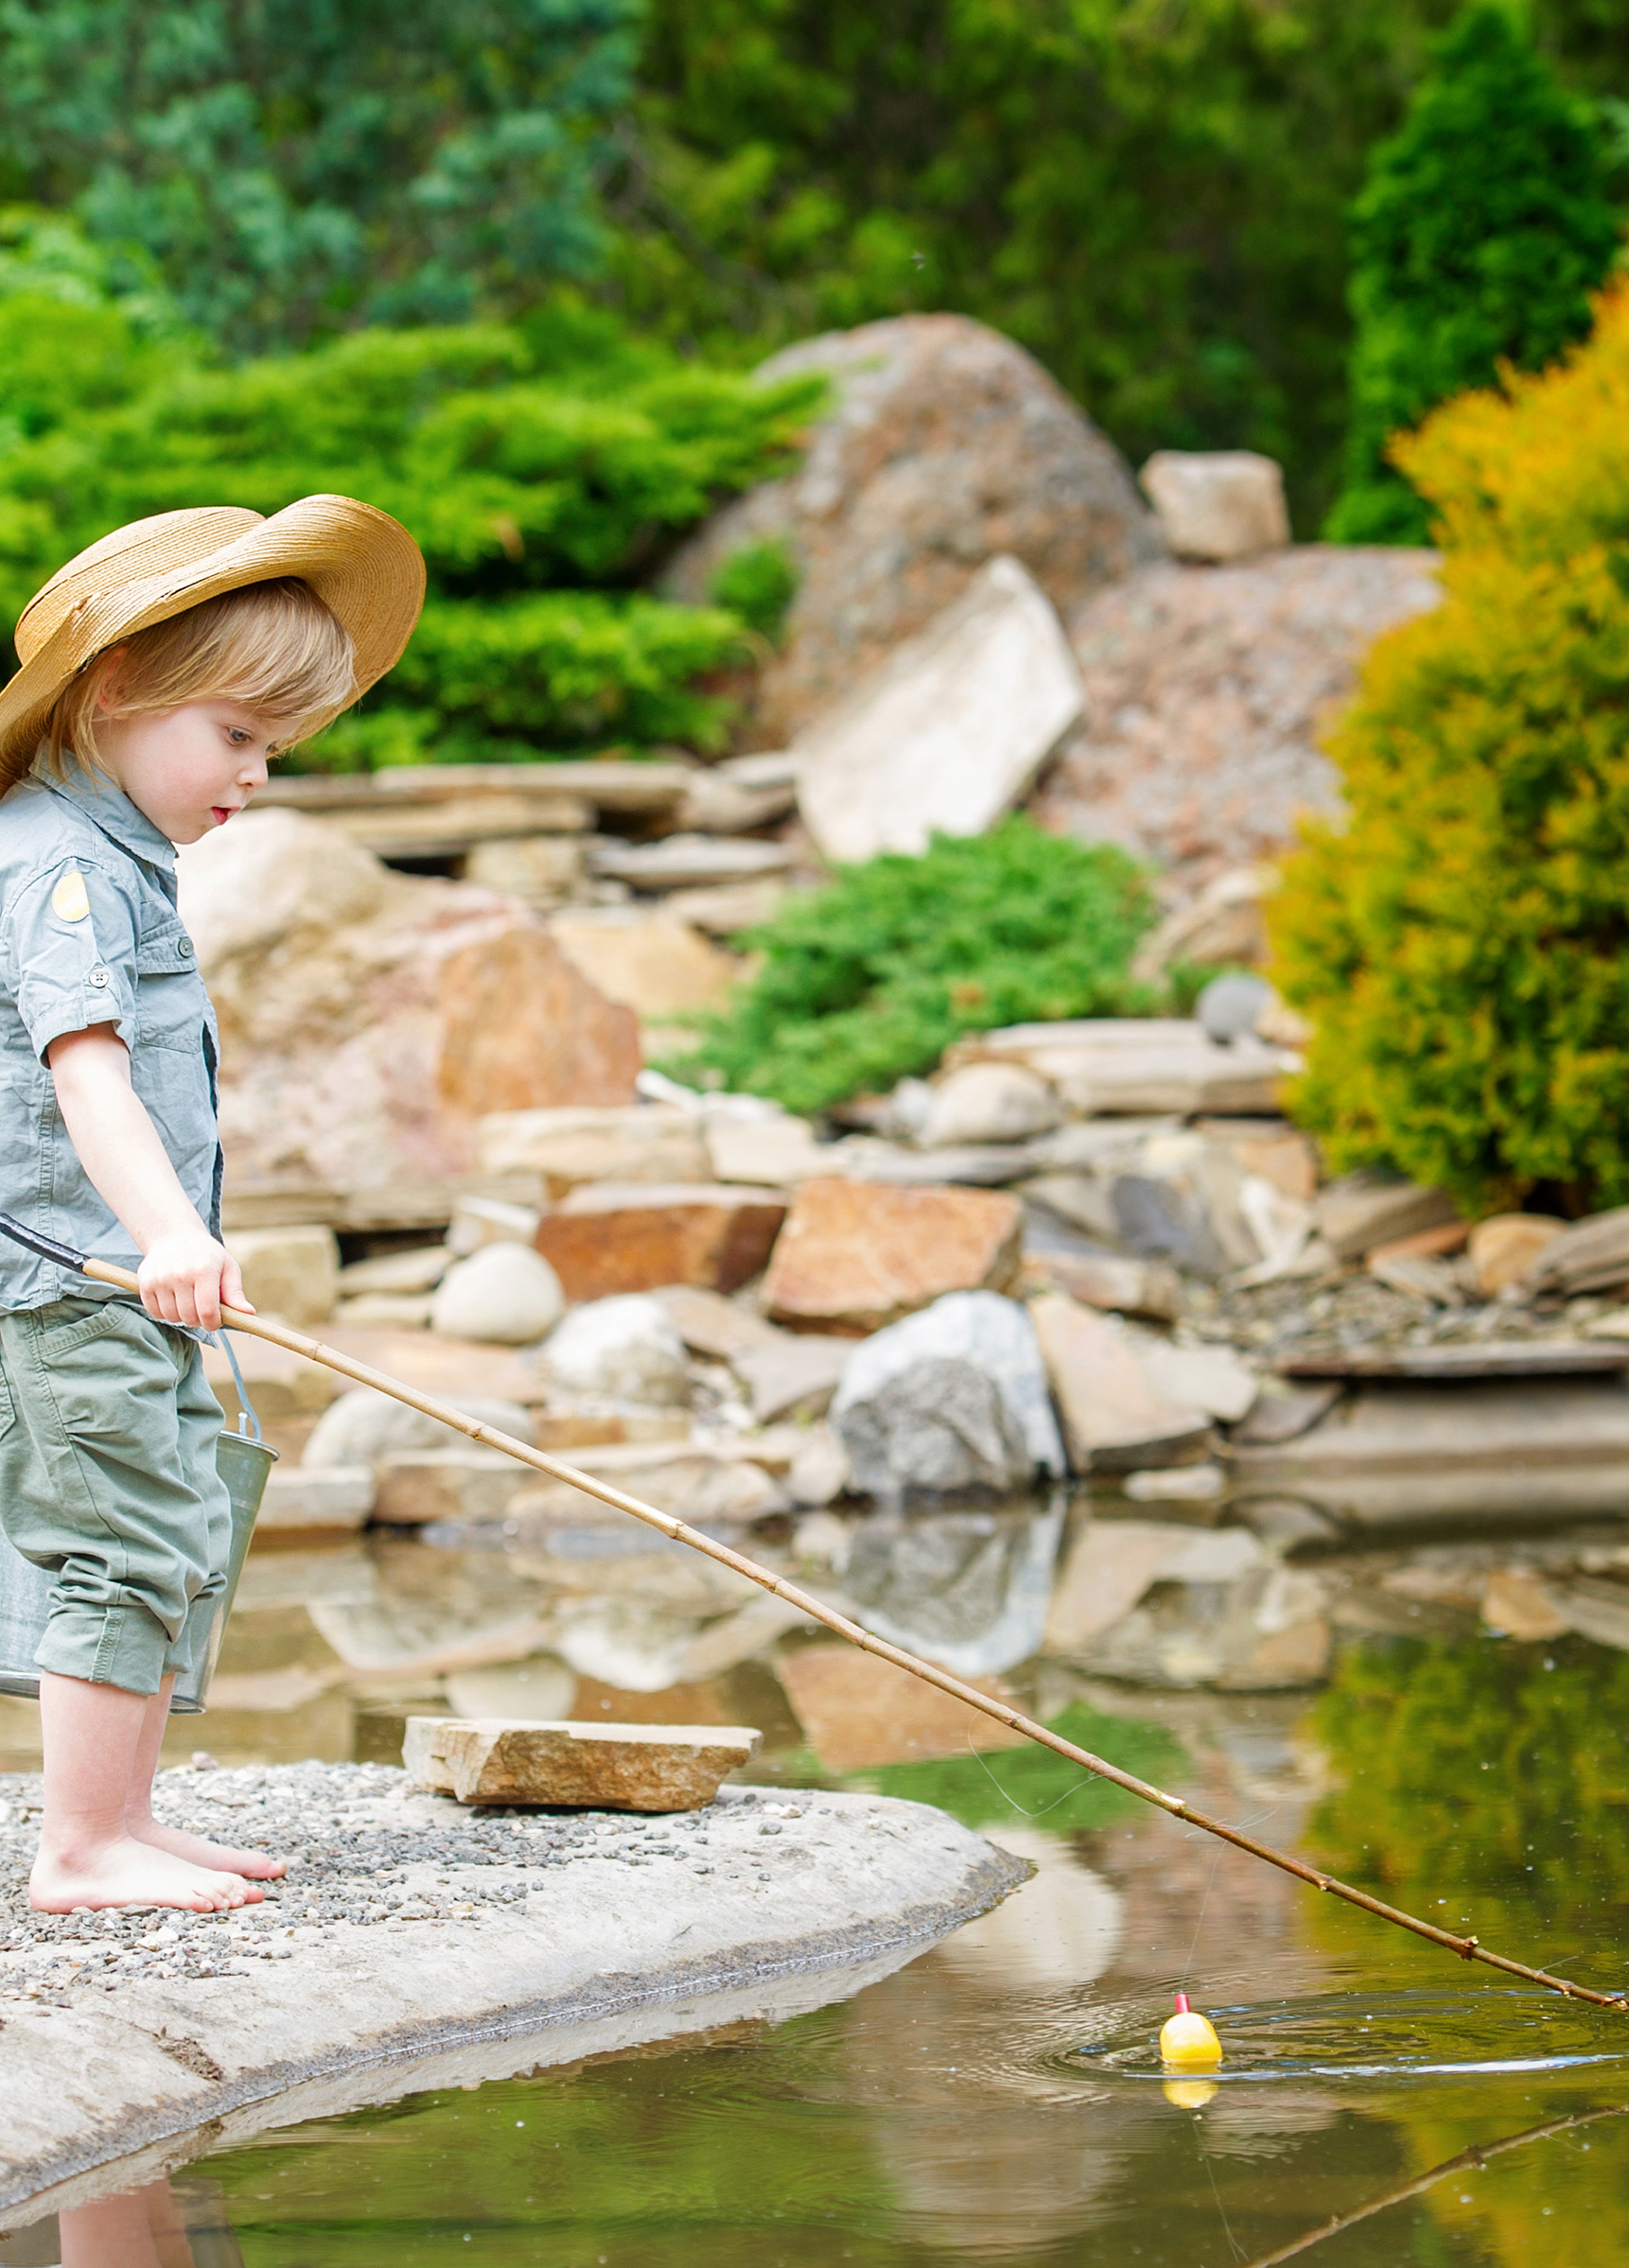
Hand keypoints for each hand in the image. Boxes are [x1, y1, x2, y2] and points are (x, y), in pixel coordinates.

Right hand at [136, 1228, 254, 1330]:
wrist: (173, 1236)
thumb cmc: (206, 1255)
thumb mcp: (227, 1268)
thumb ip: (235, 1293)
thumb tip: (248, 1313)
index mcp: (204, 1271)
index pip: (207, 1311)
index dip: (213, 1323)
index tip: (215, 1321)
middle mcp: (179, 1274)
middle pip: (189, 1317)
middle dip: (199, 1320)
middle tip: (202, 1308)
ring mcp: (159, 1279)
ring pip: (171, 1317)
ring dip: (181, 1316)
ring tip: (187, 1301)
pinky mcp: (144, 1283)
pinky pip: (155, 1313)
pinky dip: (165, 1312)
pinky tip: (173, 1299)